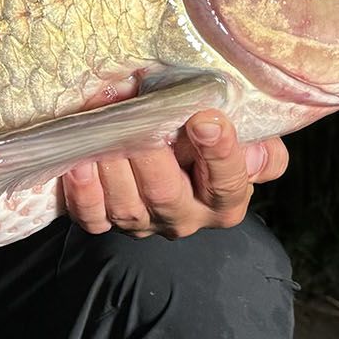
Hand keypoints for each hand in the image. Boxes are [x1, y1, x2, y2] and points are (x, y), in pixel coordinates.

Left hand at [60, 110, 287, 238]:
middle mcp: (185, 217)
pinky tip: (78, 162)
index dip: (219, 153)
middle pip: (167, 195)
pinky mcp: (108, 223)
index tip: (204, 120)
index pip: (228, 183)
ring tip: (102, 126)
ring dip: (111, 165)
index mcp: (225, 200)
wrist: (167, 157)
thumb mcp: (245, 139)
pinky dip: (83, 192)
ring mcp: (143, 223)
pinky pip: (92, 217)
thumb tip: (257, 145)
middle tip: (137, 115)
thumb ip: (259, 144)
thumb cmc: (205, 141)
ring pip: (126, 206)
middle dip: (150, 155)